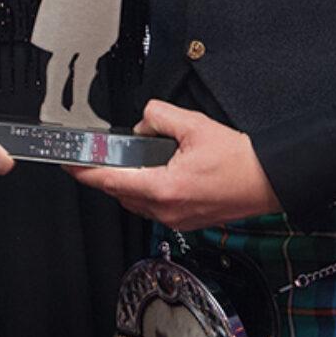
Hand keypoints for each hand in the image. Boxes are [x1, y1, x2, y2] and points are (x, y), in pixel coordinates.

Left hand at [68, 99, 280, 229]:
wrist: (266, 180)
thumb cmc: (238, 160)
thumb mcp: (194, 125)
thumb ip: (159, 116)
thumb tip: (144, 121)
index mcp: (163, 188)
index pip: (111, 181)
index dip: (85, 172)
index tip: (69, 164)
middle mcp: (166, 209)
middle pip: (120, 192)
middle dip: (107, 174)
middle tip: (98, 157)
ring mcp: (176, 218)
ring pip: (136, 202)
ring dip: (128, 183)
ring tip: (129, 162)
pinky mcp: (186, 220)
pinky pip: (154, 206)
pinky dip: (146, 190)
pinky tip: (155, 173)